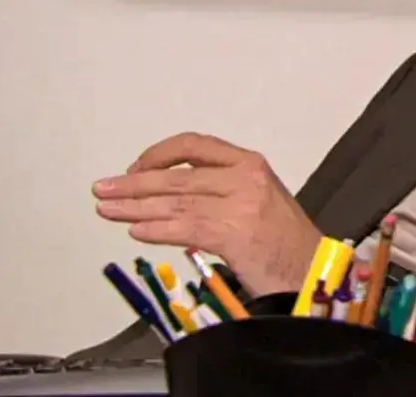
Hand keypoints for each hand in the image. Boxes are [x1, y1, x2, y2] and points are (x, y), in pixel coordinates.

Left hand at [92, 132, 321, 296]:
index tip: (134, 168)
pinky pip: (185, 228)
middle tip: (103, 189)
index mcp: (250, 162)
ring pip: (176, 201)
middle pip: (177, 175)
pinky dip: (156, 229)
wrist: (312, 269)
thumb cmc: (284, 240)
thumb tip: (166, 195)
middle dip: (134, 184)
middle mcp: (245, 176)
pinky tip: (136, 230)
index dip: (158, 154)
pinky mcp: (235, 232)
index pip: (194, 145)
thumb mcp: (257, 199)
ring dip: (135, 207)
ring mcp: (241, 203)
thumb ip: (219, 190)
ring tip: (108, 210)